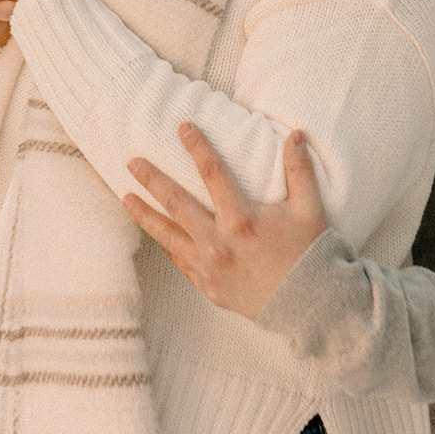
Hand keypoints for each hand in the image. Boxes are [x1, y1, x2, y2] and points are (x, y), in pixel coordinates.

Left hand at [121, 125, 328, 320]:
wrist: (308, 306)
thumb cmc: (308, 254)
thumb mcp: (309, 209)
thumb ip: (300, 170)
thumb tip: (296, 134)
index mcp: (242, 219)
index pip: (213, 173)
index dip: (198, 147)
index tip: (183, 127)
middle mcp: (219, 243)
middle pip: (177, 204)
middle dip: (152, 180)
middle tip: (132, 162)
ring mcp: (210, 267)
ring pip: (168, 236)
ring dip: (145, 214)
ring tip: (125, 197)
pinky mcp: (208, 286)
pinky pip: (180, 261)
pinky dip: (166, 244)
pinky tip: (155, 233)